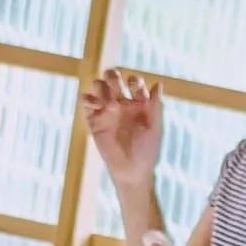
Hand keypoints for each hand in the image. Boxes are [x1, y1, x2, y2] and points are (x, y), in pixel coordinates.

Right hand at [82, 70, 161, 189]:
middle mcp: (122, 102)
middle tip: (117, 89)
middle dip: (113, 76)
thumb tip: (158, 84)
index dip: (135, 82)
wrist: (131, 169)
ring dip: (101, 88)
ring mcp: (106, 109)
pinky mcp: (93, 118)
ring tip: (109, 105)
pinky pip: (86, 101)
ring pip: (98, 85)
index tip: (137, 96)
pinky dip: (88, 98)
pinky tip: (97, 107)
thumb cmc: (147, 151)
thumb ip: (156, 106)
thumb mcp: (155, 128)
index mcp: (139, 103)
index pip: (134, 81)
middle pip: (113, 77)